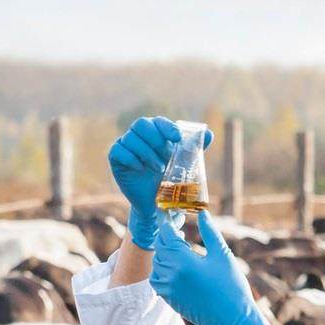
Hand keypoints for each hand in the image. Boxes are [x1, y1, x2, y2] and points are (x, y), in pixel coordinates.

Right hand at [109, 117, 206, 244]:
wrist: (156, 202)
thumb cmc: (170, 179)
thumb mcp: (185, 164)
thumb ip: (194, 148)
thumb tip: (209, 133)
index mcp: (155, 132)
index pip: (158, 121)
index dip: (167, 127)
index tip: (177, 139)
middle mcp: (139, 135)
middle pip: (141, 124)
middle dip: (155, 139)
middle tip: (166, 156)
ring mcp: (125, 145)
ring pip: (130, 138)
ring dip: (146, 153)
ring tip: (158, 169)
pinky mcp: (115, 158)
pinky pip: (117, 151)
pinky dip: (130, 158)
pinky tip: (140, 168)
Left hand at [151, 212, 282, 324]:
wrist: (232, 320)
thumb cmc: (232, 286)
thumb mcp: (222, 255)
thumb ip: (209, 232)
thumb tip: (202, 214)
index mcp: (183, 261)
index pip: (166, 233)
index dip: (166, 220)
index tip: (166, 211)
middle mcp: (171, 274)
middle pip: (160, 247)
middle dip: (167, 235)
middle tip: (177, 226)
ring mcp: (168, 289)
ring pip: (157, 264)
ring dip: (164, 252)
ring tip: (177, 245)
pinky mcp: (170, 300)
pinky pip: (158, 280)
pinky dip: (162, 269)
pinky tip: (175, 266)